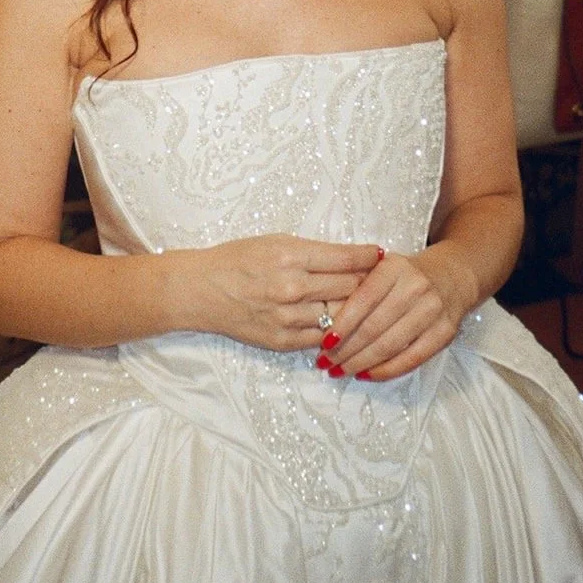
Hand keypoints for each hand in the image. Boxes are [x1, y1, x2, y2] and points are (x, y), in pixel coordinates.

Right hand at [185, 235, 381, 352]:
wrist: (201, 291)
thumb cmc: (238, 259)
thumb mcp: (275, 242)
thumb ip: (314, 252)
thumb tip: (353, 257)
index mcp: (291, 256)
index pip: (346, 259)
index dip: (369, 257)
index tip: (381, 255)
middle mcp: (292, 287)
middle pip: (350, 288)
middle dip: (369, 283)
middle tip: (381, 279)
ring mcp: (288, 318)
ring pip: (341, 316)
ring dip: (356, 310)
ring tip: (366, 303)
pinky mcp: (284, 341)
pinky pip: (323, 338)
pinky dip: (335, 331)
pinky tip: (341, 323)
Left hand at [317, 242, 478, 380]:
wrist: (450, 277)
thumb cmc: (404, 277)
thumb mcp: (380, 268)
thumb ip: (356, 285)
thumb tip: (320, 319)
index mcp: (394, 268)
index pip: (362, 300)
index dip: (342, 324)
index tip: (323, 342)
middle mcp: (415, 287)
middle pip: (374, 327)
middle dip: (346, 349)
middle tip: (326, 362)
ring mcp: (433, 311)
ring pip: (390, 345)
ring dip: (361, 363)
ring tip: (340, 371)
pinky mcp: (445, 333)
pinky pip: (412, 358)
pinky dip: (386, 370)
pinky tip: (366, 374)